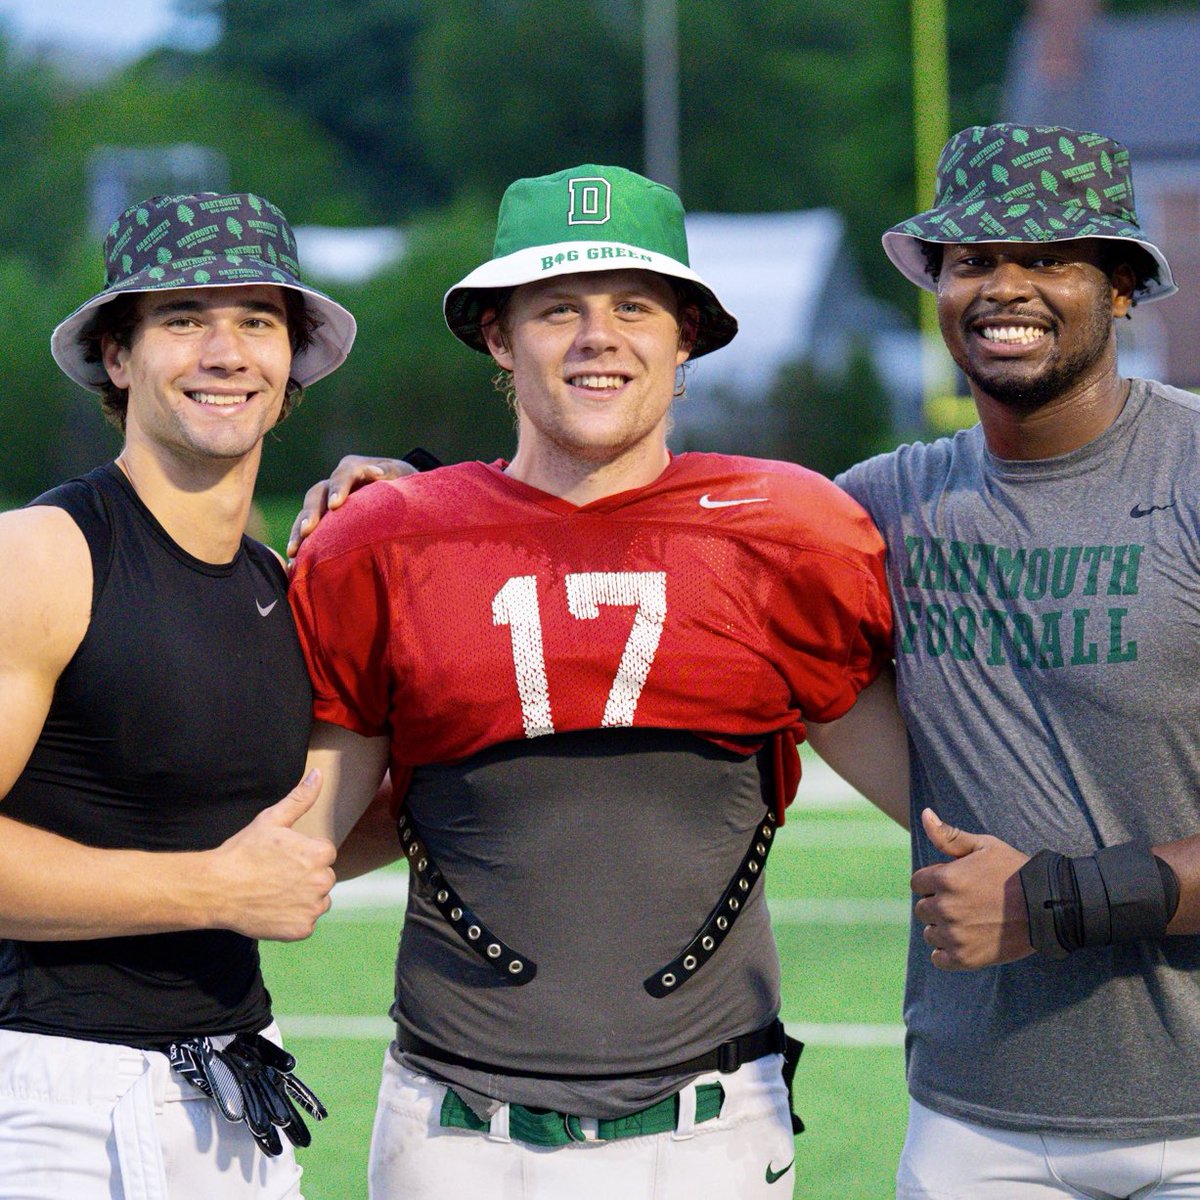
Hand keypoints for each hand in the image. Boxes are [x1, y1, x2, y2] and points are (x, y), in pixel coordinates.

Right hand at [207, 770, 336, 940]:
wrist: (216, 889)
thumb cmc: (243, 852)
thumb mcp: (272, 819)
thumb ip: (300, 798)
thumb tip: (319, 774)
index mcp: (320, 853)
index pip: (324, 854)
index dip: (303, 855)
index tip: (282, 858)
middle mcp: (323, 881)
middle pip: (323, 878)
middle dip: (305, 877)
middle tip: (275, 876)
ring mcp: (312, 908)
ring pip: (318, 901)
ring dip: (302, 899)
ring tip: (274, 892)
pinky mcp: (301, 930)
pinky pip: (306, 923)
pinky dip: (292, 919)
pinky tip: (273, 910)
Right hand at [286, 456, 414, 558]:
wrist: (399, 494)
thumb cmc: (404, 483)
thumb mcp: (402, 475)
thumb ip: (391, 473)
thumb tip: (378, 473)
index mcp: (353, 468)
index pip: (343, 475)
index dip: (338, 489)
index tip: (335, 505)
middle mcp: (334, 483)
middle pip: (316, 494)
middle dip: (311, 512)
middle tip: (307, 531)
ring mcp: (327, 501)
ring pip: (307, 512)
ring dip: (299, 531)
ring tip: (293, 551)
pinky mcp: (324, 518)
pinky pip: (308, 529)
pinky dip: (302, 542)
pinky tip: (295, 561)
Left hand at [910, 808, 1032, 970]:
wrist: (1049, 907)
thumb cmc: (1015, 871)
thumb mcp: (984, 846)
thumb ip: (949, 835)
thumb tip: (925, 814)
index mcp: (945, 878)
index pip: (918, 883)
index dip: (935, 882)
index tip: (956, 884)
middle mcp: (946, 907)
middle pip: (922, 908)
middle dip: (938, 904)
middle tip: (966, 903)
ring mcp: (955, 935)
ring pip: (930, 933)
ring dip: (942, 928)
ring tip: (969, 922)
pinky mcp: (966, 958)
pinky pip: (939, 958)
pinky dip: (947, 953)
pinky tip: (964, 942)